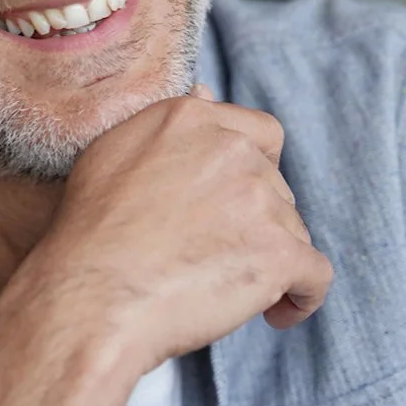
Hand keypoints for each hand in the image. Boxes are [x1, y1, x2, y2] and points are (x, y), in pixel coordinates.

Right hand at [21, 85, 332, 372]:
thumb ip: (169, 124)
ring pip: (292, 231)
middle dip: (255, 220)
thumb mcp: (113, 152)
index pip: (261, 133)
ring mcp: (259, 199)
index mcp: (190, 119)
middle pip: (276, 187)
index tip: (234, 202)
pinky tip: (275, 313)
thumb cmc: (91, 232)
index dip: (256, 170)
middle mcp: (231, 149)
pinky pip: (315, 276)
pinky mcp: (278, 253)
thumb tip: (207, 92)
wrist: (91, 295)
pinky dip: (301, 298)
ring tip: (223, 289)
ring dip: (268, 259)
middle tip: (211, 254)